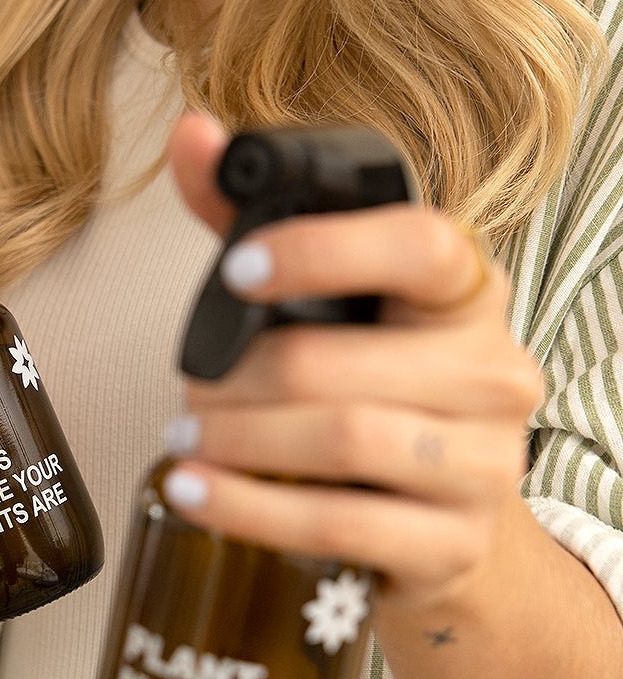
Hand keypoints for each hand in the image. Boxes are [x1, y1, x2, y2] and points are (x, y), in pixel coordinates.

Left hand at [163, 115, 542, 610]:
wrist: (442, 525)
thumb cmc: (374, 399)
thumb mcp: (328, 311)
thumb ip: (259, 226)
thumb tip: (193, 135)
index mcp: (466, 296)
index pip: (419, 246)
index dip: (322, 251)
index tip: (238, 270)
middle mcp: (493, 373)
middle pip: (344, 363)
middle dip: (239, 380)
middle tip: (188, 394)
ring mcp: (485, 465)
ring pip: (344, 440)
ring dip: (240, 442)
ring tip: (186, 443)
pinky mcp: (453, 544)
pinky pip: (340, 522)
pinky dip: (250, 509)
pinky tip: (198, 495)